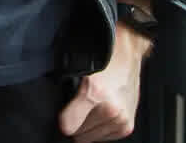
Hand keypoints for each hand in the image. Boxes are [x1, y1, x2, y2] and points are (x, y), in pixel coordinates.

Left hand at [57, 22, 148, 140]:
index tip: (63, 112)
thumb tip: (57, 113)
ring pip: (91, 137)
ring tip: (94, 106)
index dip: (62, 119)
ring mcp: (121, 119)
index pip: (67, 127)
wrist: (127, 50)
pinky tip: (103, 110)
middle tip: (80, 106)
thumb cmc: (102, 56)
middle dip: (77, 123)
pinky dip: (101, 127)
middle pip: (79, 135)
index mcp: (94, 93)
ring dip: (90, 125)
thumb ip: (65, 93)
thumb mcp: (75, 68)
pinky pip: (104, 137)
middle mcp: (110, 109)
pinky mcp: (128, 125)